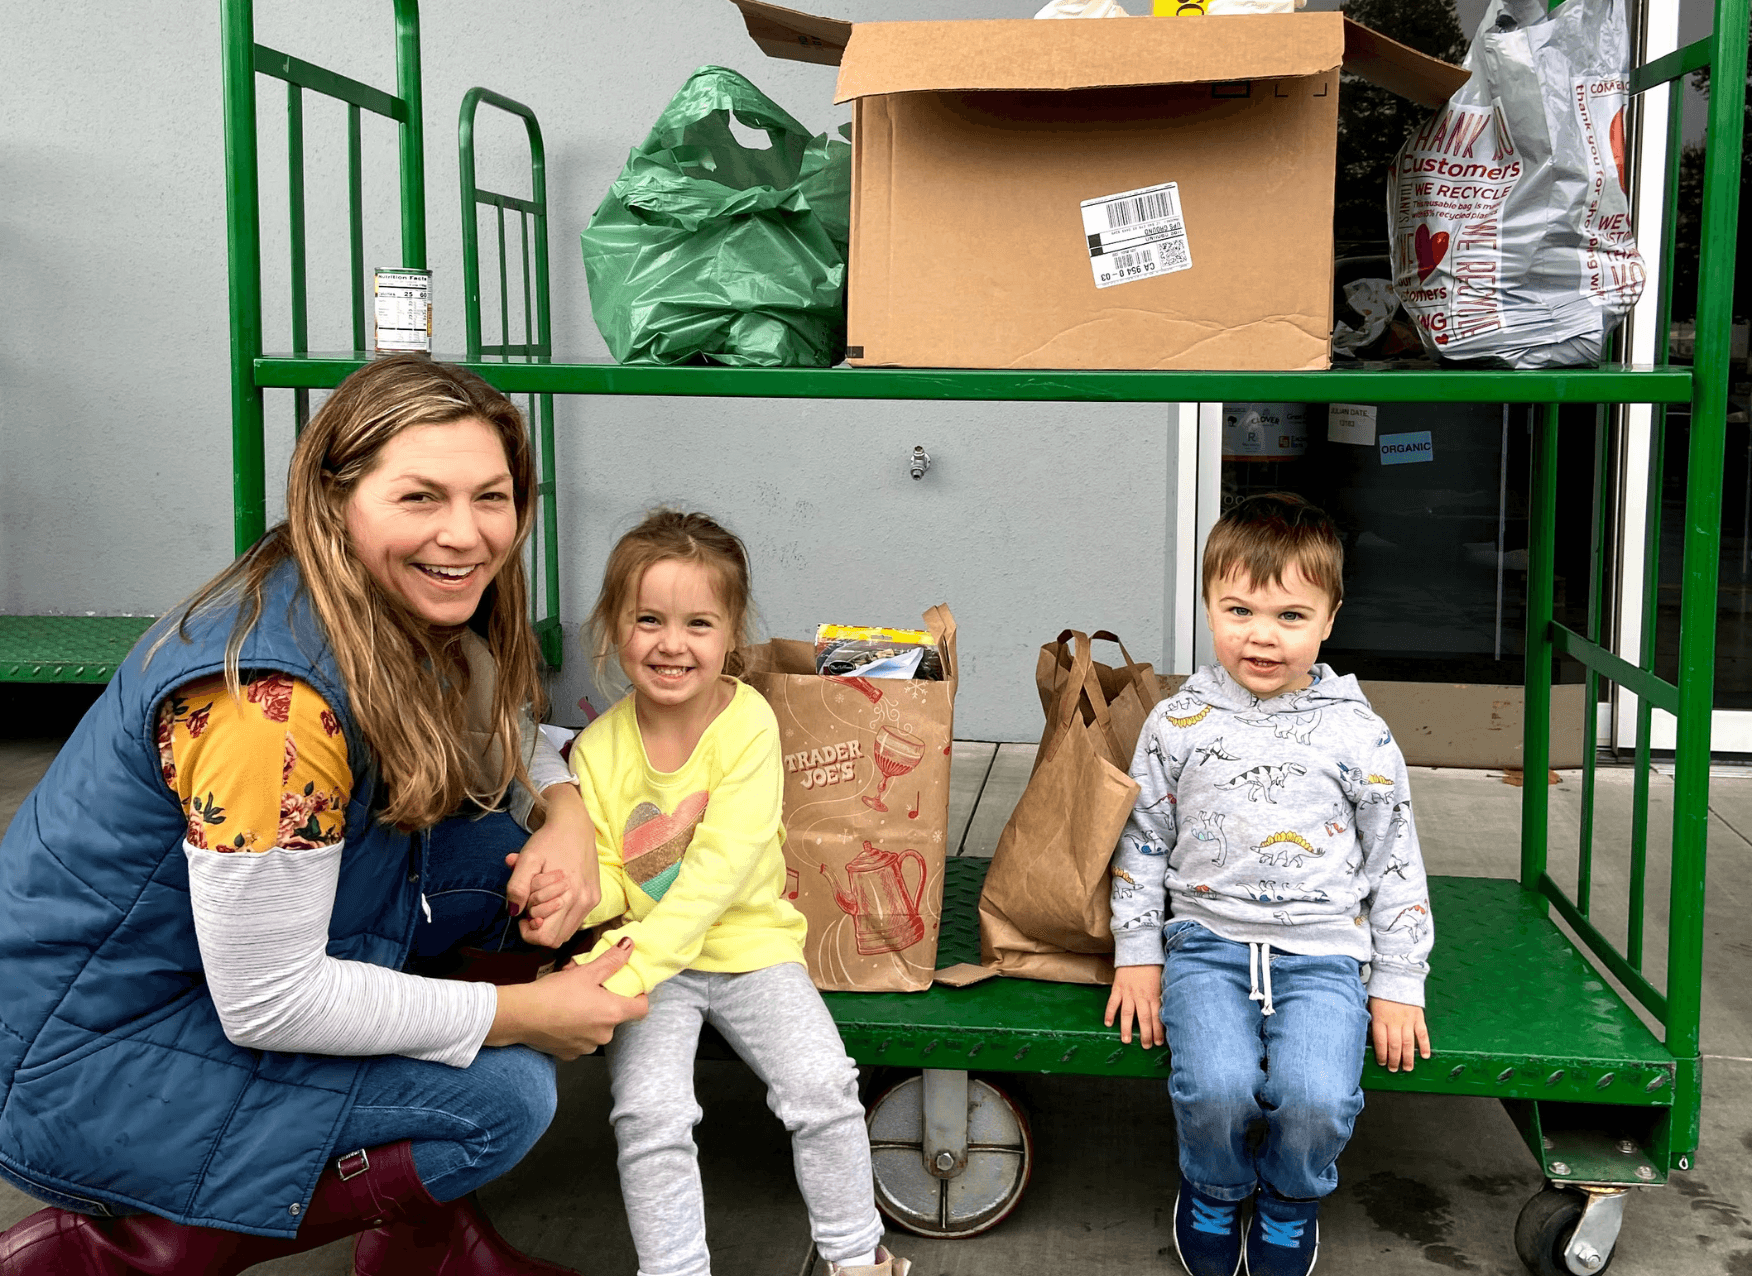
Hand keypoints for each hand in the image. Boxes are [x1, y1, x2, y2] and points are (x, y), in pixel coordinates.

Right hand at [487, 937, 647, 1059]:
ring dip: (590, 1017)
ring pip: (597, 1029)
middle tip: (590, 989)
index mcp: (612, 1013)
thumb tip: (629, 945)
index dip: (639, 997)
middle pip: (616, 1017)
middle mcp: (604, 1035)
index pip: (642, 1009)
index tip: (629, 988)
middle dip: (606, 1003)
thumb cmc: (554, 993)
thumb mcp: (585, 972)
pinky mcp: (570, 1055)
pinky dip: (575, 1030)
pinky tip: (561, 1018)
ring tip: (572, 1002)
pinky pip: (580, 1040)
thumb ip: (611, 960)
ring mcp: (587, 1047)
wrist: (521, 1015)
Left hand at [504, 783, 599, 947]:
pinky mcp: (595, 896)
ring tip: (542, 901)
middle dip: (538, 928)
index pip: (546, 938)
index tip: (522, 914)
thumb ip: (517, 887)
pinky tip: (554, 897)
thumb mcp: (528, 859)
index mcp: (568, 896)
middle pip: (556, 940)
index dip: (528, 932)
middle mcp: (584, 903)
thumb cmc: (548, 840)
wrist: (575, 824)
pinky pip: (575, 920)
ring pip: (566, 932)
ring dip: (551, 923)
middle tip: (530, 907)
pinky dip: (561, 916)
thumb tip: (513, 912)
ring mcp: (592, 901)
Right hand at [1104, 964, 1164, 1048]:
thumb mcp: (1162, 981)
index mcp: (1154, 995)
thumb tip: (1167, 1011)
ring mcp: (1128, 992)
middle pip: (1144, 1018)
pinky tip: (1108, 1024)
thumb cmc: (1153, 966)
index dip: (1158, 1031)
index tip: (1159, 1042)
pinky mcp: (1118, 988)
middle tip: (1146, 1046)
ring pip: (1128, 1013)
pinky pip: (1112, 1002)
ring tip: (1126, 1041)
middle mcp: (1141, 996)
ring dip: (1126, 1028)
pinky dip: (1109, 1013)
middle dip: (1146, 1034)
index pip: (1157, 1017)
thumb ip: (1161, 996)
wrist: (1138, 949)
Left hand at [1368, 997, 1430, 1071]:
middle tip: (1394, 1069)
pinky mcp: (1418, 1017)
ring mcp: (1407, 1020)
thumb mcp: (1369, 1004)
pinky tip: (1424, 1056)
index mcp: (1379, 1018)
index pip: (1380, 1042)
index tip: (1382, 1063)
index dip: (1381, 1055)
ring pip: (1408, 1043)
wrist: (1397, 976)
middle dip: (1394, 1060)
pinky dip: (1424, 1046)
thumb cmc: (1381, 991)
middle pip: (1394, 1046)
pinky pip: (1422, 1034)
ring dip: (1408, 1058)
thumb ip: (1371, 1020)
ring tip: (1407, 1068)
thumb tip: (1369, 1036)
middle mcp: (1394, 1021)